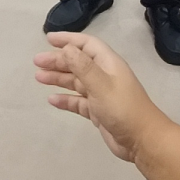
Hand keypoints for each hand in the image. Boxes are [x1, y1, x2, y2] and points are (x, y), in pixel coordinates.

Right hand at [35, 32, 172, 163]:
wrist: (141, 140)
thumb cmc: (123, 108)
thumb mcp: (101, 84)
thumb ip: (83, 66)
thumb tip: (66, 48)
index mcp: (109, 64)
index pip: (87, 45)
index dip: (69, 40)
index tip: (49, 39)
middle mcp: (104, 76)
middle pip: (78, 63)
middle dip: (58, 60)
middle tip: (37, 62)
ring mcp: (101, 94)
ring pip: (76, 82)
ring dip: (59, 78)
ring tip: (39, 77)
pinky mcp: (98, 111)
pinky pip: (78, 101)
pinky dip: (65, 99)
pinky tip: (52, 100)